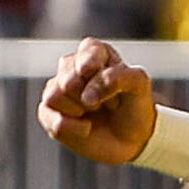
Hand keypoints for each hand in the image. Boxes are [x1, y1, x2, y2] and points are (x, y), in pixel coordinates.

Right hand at [40, 40, 156, 166]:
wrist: (132, 139)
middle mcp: (72, 69)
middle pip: (69, 78)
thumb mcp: (139, 86)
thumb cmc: (134, 107)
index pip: (88, 49)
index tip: (99, 73)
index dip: (92, 64)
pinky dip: (74, 128)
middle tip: (108, 102)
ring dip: (82, 109)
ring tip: (96, 111)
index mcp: (96, 54)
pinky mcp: (49, 114)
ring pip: (55, 96)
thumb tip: (87, 93)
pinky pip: (52, 120)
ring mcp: (57, 91)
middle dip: (92, 95)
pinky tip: (86, 128)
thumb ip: (118, 77)